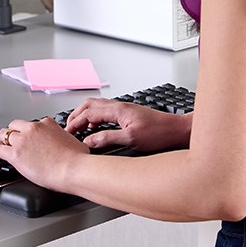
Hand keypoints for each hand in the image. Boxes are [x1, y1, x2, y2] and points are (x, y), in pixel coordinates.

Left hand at [0, 118, 88, 190]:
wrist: (72, 168)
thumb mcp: (76, 142)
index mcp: (47, 124)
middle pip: (16, 125)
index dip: (30, 132)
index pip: (34, 124)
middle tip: (13, 140)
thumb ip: (67, 140)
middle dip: (13, 132)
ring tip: (0, 145)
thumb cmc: (77, 159)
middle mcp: (33, 128)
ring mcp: (23, 140)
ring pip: (4, 134)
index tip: (30, 138)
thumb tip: (71, 145)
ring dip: (2, 140)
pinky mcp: (15, 154)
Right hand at [63, 99, 190, 152]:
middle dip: (76, 115)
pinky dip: (95, 117)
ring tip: (79, 128)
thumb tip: (89, 142)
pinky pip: (105, 111)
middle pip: (90, 104)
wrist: (177, 130)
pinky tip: (97, 127)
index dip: (76, 123)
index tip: (68, 133)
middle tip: (69, 128)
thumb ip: (108, 139)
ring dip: (85, 115)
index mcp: (118, 110)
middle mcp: (120, 106)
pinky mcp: (128, 114)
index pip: (89, 113)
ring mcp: (124, 109)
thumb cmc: (159, 133)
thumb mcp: (131, 139)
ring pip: (97, 106)